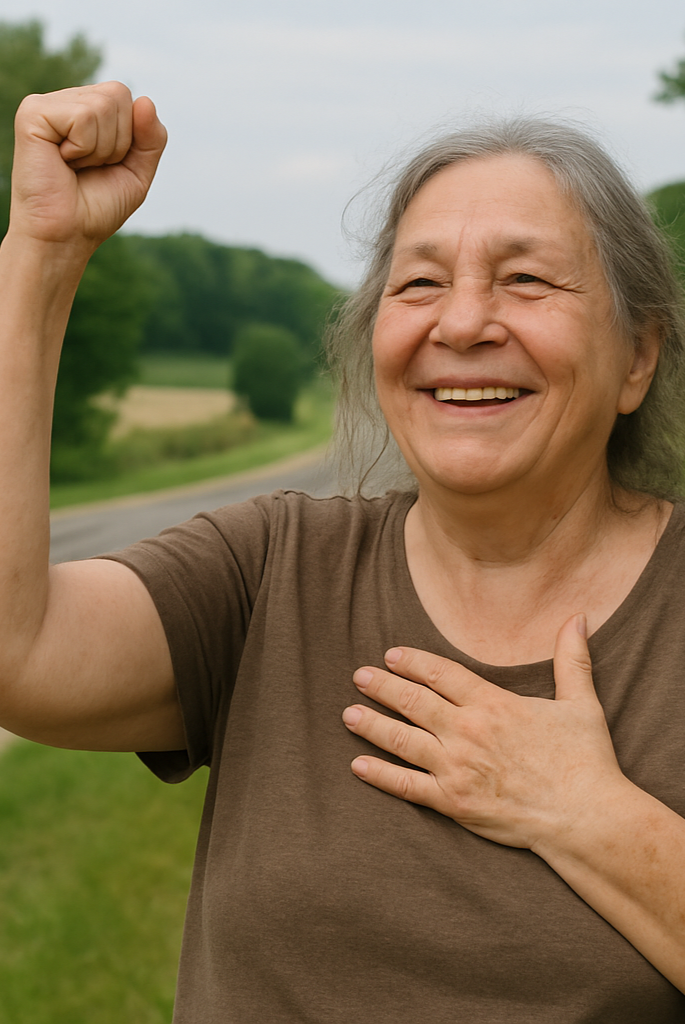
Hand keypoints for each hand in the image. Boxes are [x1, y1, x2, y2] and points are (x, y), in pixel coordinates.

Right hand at [9, 81, 166, 251]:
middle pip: (119, 94)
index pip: (126, 97)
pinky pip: (83, 117)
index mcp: (87, 110)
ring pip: (103, 105)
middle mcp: (66, 102)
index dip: (129, 138)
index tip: (105, 164)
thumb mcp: (137, 173)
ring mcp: (46, 104)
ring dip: (99, 149)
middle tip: (89, 167)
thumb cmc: (96, 208)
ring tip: (75, 166)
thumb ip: (151, 138)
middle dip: (117, 142)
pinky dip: (83, 148)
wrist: (66, 236)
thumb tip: (146, 101)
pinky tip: (62, 161)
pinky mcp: (32, 114)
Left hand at [342, 615, 624, 849]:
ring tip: (348, 714)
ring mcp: (456, 768)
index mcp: (493, 704)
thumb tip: (579, 616)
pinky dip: (380, 775)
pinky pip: (407, 786)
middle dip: (383, 687)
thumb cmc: (584, 760)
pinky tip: (358, 765)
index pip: (442, 674)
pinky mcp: (453, 802)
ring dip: (373, 725)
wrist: (585, 816)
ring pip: (402, 740)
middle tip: (359, 676)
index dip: (413, 663)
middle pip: (413, 702)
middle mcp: (467, 731)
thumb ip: (572, 658)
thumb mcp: (580, 702)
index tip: (391, 654)